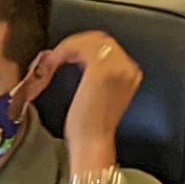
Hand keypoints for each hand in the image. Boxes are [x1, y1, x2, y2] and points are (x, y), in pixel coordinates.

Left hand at [22, 30, 142, 179]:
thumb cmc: (91, 126)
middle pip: (100, 39)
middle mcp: (128, 67)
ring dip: (68, 47)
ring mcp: (116, 67)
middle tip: (57, 55)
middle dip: (76, 43)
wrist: (91, 143)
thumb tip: (75, 57)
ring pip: (90, 41)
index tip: (66, 53)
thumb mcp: (98, 94)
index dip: (84, 45)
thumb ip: (95, 74)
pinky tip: (55, 61)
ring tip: (54, 60)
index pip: (108, 46)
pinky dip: (64, 51)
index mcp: (131, 73)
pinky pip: (80, 47)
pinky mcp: (101, 71)